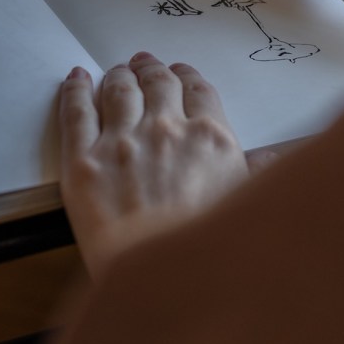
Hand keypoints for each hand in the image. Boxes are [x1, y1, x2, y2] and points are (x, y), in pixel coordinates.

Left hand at [59, 53, 250, 279]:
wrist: (159, 281)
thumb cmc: (205, 251)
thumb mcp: (244, 208)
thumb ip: (254, 175)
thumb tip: (267, 159)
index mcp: (211, 138)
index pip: (199, 91)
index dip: (188, 77)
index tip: (182, 73)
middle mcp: (166, 129)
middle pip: (157, 83)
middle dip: (151, 69)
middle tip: (145, 63)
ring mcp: (121, 141)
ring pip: (119, 90)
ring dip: (119, 75)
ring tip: (118, 70)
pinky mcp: (82, 160)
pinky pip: (77, 112)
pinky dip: (75, 90)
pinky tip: (76, 78)